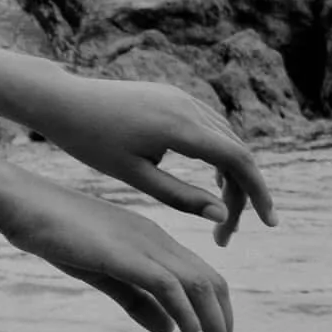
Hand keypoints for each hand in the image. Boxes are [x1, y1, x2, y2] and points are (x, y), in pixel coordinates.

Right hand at [0, 171, 241, 331]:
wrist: (22, 204)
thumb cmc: (55, 234)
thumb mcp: (102, 273)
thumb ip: (136, 300)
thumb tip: (170, 331)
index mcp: (154, 242)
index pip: (203, 280)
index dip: (217, 316)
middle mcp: (158, 240)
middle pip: (213, 285)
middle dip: (225, 328)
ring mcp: (144, 244)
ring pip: (199, 287)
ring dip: (216, 328)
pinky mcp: (125, 253)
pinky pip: (169, 287)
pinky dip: (188, 316)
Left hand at [30, 74, 274, 247]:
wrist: (62, 101)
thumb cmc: (90, 142)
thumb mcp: (135, 176)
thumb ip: (180, 197)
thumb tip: (222, 215)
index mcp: (181, 127)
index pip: (239, 161)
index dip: (258, 194)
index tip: (270, 225)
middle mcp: (189, 106)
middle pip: (237, 152)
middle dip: (242, 194)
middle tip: (227, 235)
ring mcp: (182, 97)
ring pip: (227, 139)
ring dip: (232, 175)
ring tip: (223, 214)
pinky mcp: (173, 96)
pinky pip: (211, 126)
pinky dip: (219, 154)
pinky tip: (213, 180)